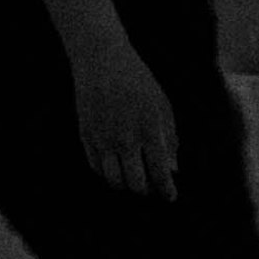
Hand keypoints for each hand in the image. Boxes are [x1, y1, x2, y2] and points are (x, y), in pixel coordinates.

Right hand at [70, 31, 179, 202]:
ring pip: (113, 180)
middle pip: (135, 183)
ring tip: (133, 181)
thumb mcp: (163, 106)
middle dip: (146, 191)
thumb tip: (173, 169)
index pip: (159, 172)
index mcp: (150, 129)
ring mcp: (103, 139)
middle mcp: (125, 138)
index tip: (170, 197)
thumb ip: (170, 138)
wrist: (102, 61)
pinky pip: (96, 167)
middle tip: (151, 188)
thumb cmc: (138, 82)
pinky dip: (107, 174)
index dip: (166, 190)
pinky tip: (116, 169)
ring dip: (125, 186)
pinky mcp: (86, 136)